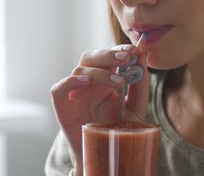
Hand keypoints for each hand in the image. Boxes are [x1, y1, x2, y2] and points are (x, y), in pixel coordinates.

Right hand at [50, 44, 150, 166]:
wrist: (105, 154)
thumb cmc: (118, 129)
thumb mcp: (135, 108)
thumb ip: (140, 86)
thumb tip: (143, 57)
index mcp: (104, 77)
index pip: (109, 56)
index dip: (119, 50)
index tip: (134, 50)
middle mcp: (88, 80)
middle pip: (92, 57)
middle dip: (109, 54)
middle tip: (126, 57)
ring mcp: (74, 90)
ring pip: (80, 69)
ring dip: (100, 72)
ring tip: (119, 82)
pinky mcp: (61, 103)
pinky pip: (60, 87)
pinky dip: (72, 81)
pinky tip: (87, 82)